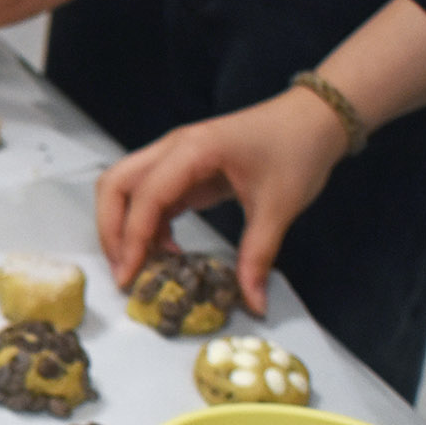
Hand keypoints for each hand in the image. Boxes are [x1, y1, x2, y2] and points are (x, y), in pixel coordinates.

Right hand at [94, 89, 347, 314]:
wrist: (314, 119)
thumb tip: (254, 305)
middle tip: (125, 270)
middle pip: (115, 185)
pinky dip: (146, 224)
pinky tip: (167, 250)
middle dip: (111, 231)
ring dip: (123, 227)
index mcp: (193, 150)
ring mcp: (173, 155)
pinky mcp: (181, 167)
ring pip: (123, 188)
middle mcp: (172, 148)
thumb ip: (258, 255)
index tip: (129, 278)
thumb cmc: (298, 152)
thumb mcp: (279, 206)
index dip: (132, 240)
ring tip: (142, 264)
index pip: (145, 197)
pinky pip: (147, 195)